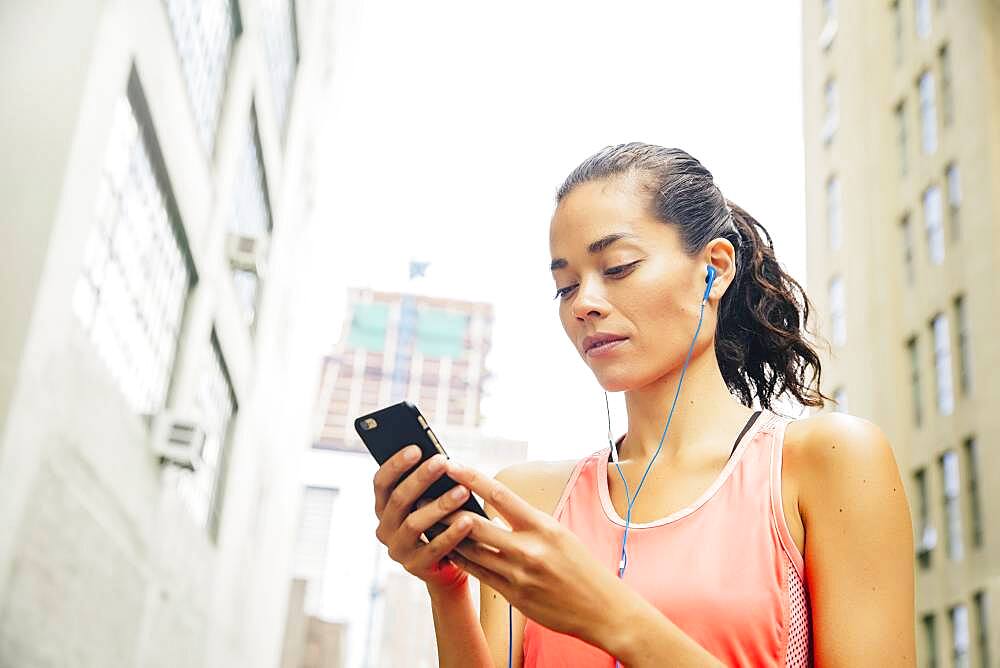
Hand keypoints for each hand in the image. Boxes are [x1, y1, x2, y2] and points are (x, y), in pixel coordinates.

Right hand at [372, 446, 475, 591]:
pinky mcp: (416, 567)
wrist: (445, 567)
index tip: (416, 448)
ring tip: (462, 491)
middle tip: (442, 461)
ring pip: (414, 523)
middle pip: (398, 500)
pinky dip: (451, 533)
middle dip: (420, 478)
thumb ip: (426, 485)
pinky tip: (468, 520)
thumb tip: (441, 458)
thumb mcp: (428, 502)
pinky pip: (434, 548)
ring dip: (439, 505)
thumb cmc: (438, 524)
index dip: (396, 464)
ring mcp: (398, 549)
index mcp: (384, 507)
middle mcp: (385, 528)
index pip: (381, 482)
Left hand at [443, 460, 626, 643]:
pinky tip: (448, 549)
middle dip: (448, 509)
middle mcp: (529, 548)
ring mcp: (518, 574)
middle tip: (426, 495)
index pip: (499, 495)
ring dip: (448, 535)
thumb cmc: (581, 567)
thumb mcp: (559, 533)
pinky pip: (478, 573)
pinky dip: (460, 559)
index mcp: (543, 526)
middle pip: (476, 524)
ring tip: (429, 520)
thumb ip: (528, 521)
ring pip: (472, 550)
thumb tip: (496, 504)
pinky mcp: (512, 595)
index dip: (471, 477)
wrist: (601, 609)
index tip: (450, 464)